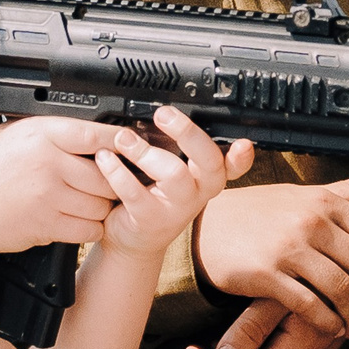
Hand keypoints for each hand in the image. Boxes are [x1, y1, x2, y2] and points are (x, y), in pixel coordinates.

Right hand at [0, 118, 123, 257]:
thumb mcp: (10, 136)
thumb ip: (48, 132)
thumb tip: (86, 129)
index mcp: (40, 135)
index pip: (95, 135)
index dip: (118, 141)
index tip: (128, 145)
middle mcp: (48, 164)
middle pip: (106, 174)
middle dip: (112, 181)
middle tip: (109, 181)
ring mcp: (49, 196)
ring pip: (101, 204)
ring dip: (101, 206)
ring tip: (89, 201)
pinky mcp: (48, 225)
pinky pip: (88, 228)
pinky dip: (89, 227)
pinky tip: (78, 219)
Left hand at [94, 108, 253, 257]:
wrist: (133, 238)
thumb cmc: (153, 197)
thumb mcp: (173, 172)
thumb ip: (177, 148)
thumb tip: (163, 109)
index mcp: (207, 176)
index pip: (234, 164)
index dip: (243, 156)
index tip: (243, 143)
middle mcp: (199, 192)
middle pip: (208, 160)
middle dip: (188, 133)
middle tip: (164, 114)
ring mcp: (178, 208)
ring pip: (174, 173)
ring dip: (146, 151)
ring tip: (123, 138)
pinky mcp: (151, 219)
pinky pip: (135, 192)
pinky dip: (117, 171)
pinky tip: (105, 158)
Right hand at [194, 164, 348, 336]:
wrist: (206, 225)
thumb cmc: (261, 212)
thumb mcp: (308, 195)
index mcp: (326, 201)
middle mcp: (311, 221)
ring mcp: (289, 247)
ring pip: (342, 289)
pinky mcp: (267, 274)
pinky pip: (311, 305)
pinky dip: (328, 322)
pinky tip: (332, 328)